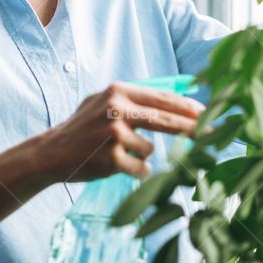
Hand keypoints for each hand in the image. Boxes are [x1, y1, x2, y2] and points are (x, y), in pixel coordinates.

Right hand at [37, 81, 205, 183]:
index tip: (206, 114)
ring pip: (149, 149)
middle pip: (166, 120)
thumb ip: (134, 99)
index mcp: (118, 91)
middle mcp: (117, 108)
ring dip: (140, 155)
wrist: (52, 152)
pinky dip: (134, 170)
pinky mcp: (111, 158)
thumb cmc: (83, 127)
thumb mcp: (104, 101)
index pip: (161, 98)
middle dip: (191, 129)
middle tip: (210, 135)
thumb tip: (176, 100)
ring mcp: (114, 133)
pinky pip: (140, 168)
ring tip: (117, 152)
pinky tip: (115, 165)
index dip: (186, 107)